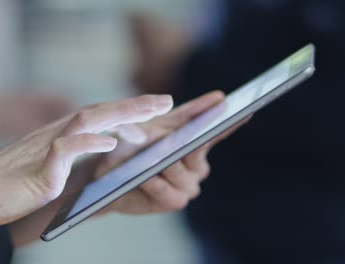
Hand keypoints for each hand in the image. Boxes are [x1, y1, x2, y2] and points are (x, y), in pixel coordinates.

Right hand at [0, 95, 173, 228]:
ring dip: (119, 116)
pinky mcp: (39, 172)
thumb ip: (67, 161)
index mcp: (58, 137)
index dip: (126, 109)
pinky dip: (88, 143)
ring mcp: (46, 151)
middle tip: (164, 101)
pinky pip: (65, 150)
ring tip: (148, 113)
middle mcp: (54, 136)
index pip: (97, 116)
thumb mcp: (44, 168)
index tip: (152, 107)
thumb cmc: (7, 185)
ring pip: (86, 122)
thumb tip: (94, 157)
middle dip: (133, 106)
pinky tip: (109, 142)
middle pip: (98, 112)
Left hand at [93, 91, 246, 213]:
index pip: (215, 131)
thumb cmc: (133, 145)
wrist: (108, 173)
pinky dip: (154, 182)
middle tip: (161, 133)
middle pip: (195, 150)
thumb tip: (219, 98)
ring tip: (148, 155)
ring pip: (180, 171)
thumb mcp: (157, 124)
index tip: (243, 109)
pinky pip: (166, 191)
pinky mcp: (174, 201)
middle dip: (177, 142)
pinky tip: (144, 176)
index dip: (228, 122)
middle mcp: (197, 166)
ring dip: (162, 162)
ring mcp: (188, 185)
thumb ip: (187, 113)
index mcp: (197, 144)